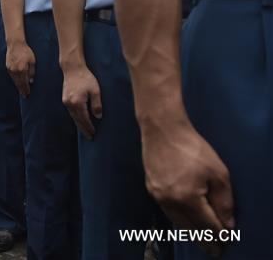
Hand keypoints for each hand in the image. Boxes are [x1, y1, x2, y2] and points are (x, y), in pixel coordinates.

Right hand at [5, 41, 35, 97]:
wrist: (15, 44)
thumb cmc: (26, 51)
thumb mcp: (32, 61)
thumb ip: (32, 71)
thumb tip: (31, 81)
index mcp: (22, 69)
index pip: (24, 83)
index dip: (26, 89)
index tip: (28, 94)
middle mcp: (15, 70)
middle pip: (18, 83)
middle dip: (22, 90)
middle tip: (24, 96)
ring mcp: (10, 69)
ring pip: (14, 80)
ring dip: (18, 86)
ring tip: (21, 91)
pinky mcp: (7, 66)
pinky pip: (12, 76)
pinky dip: (15, 80)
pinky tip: (17, 82)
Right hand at [61, 64, 101, 138]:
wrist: (72, 68)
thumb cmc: (85, 78)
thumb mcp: (95, 91)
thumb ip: (97, 104)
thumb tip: (98, 117)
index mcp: (77, 103)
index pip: (84, 119)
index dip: (89, 127)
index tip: (94, 134)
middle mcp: (70, 104)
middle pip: (78, 120)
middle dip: (84, 129)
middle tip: (90, 137)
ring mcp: (66, 101)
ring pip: (73, 117)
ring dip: (79, 124)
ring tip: (85, 131)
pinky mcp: (65, 99)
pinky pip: (71, 112)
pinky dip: (76, 117)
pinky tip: (79, 119)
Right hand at [142, 121, 233, 256]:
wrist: (162, 130)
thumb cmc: (192, 148)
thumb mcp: (218, 172)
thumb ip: (224, 200)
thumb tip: (227, 222)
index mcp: (187, 198)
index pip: (207, 225)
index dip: (219, 235)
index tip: (227, 242)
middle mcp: (170, 201)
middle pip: (190, 228)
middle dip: (204, 241)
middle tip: (214, 251)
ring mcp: (158, 196)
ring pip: (177, 222)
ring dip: (190, 233)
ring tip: (201, 241)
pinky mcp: (151, 188)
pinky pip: (167, 211)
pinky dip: (178, 220)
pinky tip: (184, 222)